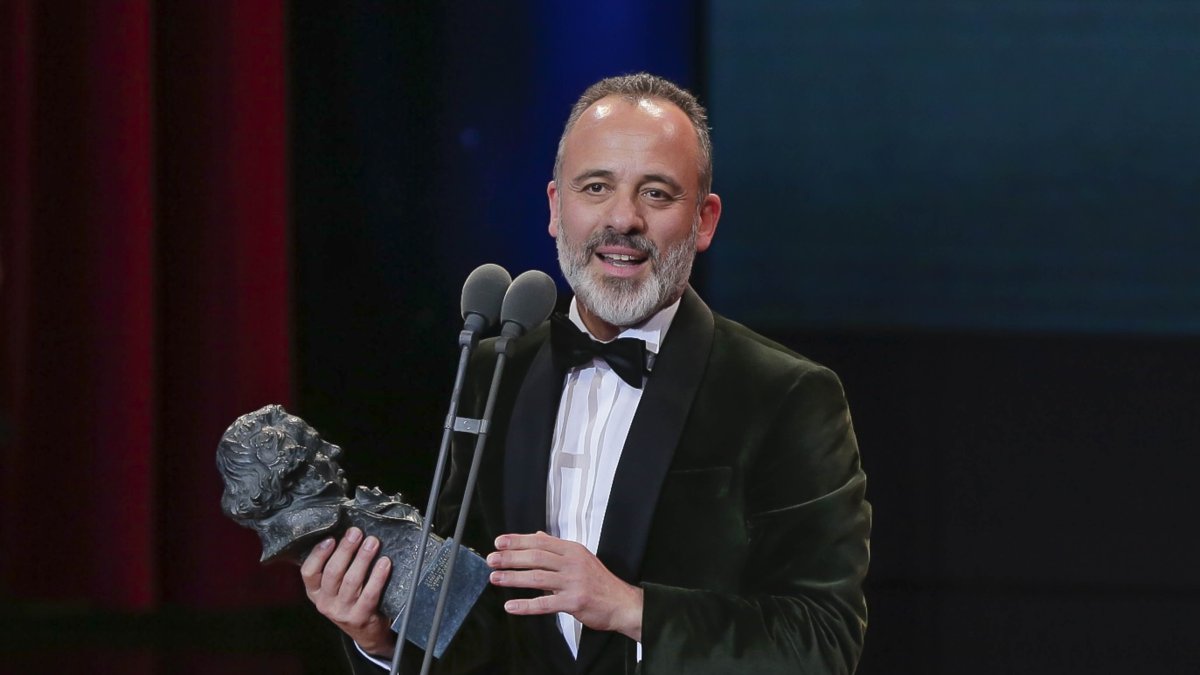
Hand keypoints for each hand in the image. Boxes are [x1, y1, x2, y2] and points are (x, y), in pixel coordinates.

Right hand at [300, 526, 395, 655]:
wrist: (366, 632)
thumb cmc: (351, 601)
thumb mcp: (334, 588)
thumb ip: (335, 566)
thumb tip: (347, 534)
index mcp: (315, 593)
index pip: (308, 572)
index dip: (318, 554)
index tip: (330, 538)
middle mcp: (325, 603)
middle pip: (333, 572)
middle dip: (346, 550)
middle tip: (356, 533)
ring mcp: (342, 612)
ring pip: (351, 581)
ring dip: (363, 558)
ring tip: (372, 542)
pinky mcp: (361, 617)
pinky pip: (370, 593)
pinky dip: (378, 576)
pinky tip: (385, 562)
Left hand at [486, 531, 642, 640]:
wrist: (621, 604)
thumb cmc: (600, 582)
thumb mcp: (581, 558)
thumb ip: (557, 548)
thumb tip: (537, 535)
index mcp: (573, 550)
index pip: (540, 541)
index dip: (518, 541)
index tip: (499, 542)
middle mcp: (573, 563)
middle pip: (536, 557)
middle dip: (510, 558)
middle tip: (492, 559)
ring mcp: (573, 582)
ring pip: (537, 578)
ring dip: (513, 578)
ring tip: (495, 578)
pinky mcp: (574, 602)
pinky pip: (545, 603)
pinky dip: (526, 605)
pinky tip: (512, 606)